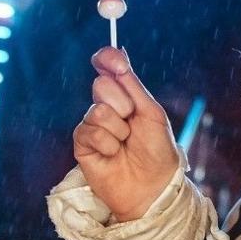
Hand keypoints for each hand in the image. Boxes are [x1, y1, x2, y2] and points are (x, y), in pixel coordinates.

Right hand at [72, 46, 179, 221]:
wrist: (153, 186)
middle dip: (122, 104)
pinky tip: (113, 155)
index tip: (118, 64)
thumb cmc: (158, 151)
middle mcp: (106, 107)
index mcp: (125, 96)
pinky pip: (89, 132)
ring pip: (97, 111)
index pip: (107, 67)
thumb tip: (119, 52)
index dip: (107, 59)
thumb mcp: (152, 113)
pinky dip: (107, 144)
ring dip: (118, 129)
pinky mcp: (82, 145)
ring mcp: (93, 125)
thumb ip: (132, 85)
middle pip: (101, 85)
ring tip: (125, 144)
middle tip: (133, 122)